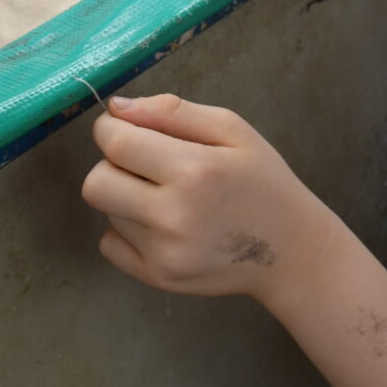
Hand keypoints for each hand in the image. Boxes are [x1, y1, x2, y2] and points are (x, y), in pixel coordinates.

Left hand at [81, 94, 321, 299]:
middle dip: (112, 164)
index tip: (122, 127)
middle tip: (145, 163)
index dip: (110, 128)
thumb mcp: (234, 130)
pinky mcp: (158, 278)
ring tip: (166, 196)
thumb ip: (174, 112)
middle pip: (96, 183)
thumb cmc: (263, 181)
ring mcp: (163, 253)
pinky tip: (160, 224)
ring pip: (106, 211)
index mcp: (195, 170)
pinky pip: (110, 245)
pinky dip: (126, 230)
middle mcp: (173, 216)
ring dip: (125, 196)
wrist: (290, 249)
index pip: (116, 143)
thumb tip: (117, 108)